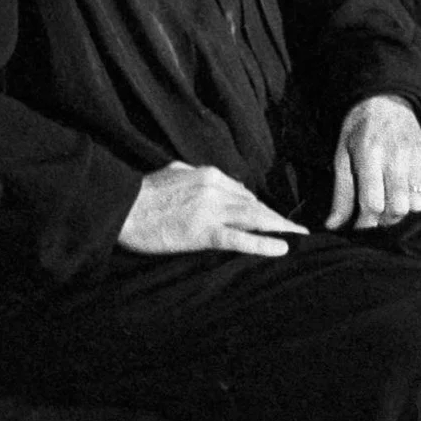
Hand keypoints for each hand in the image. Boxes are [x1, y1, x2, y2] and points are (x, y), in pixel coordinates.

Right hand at [119, 161, 305, 256]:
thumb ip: (193, 174)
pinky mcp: (204, 232)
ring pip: (254, 218)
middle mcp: (216, 189)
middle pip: (253, 205)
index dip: (258, 207)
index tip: (269, 216)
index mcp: (209, 175)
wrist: (121, 208)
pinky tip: (282, 248)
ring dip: (279, 228)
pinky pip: (240, 238)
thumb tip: (206, 177)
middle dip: (276, 217)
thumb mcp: (173, 172)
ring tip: (299, 236)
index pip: (242, 193)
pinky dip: (263, 243)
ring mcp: (212, 211)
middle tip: (296, 227)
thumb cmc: (142, 193)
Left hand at [327, 94, 420, 230]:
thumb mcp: (342, 157)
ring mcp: (415, 158)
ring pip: (414, 204)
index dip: (365, 224)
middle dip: (383, 221)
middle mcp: (396, 157)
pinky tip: (400, 193)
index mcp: (369, 156)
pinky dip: (414, 201)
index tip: (358, 227)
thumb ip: (341, 193)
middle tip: (373, 216)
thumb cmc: (359, 131)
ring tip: (387, 205)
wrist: (387, 102)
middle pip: (396, 208)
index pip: (372, 203)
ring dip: (400, 212)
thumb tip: (332, 226)